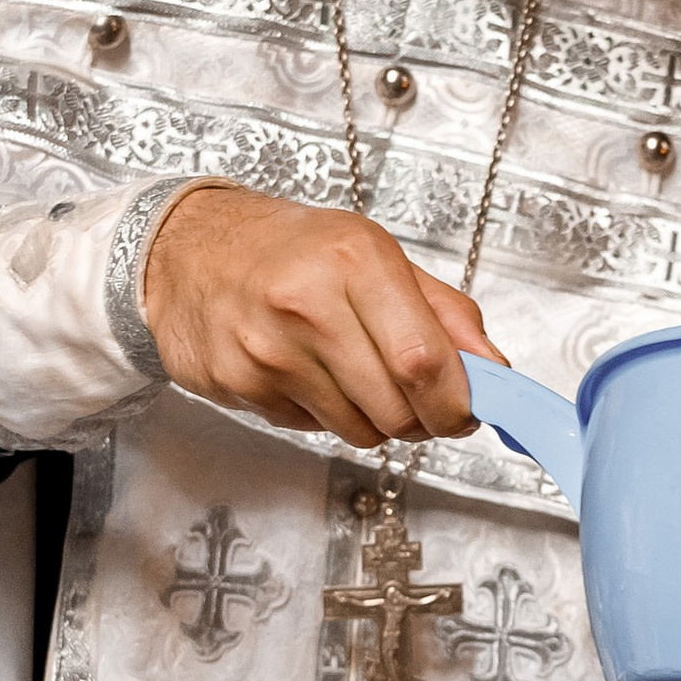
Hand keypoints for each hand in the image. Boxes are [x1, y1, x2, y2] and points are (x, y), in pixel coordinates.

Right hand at [142, 184, 498, 444]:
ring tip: (355, 374)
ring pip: (360, 431)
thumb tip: (494, 370)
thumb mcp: (374, 254)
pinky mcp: (240, 385)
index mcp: (354, 261)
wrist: (185, 249)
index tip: (467, 409)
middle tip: (417, 399)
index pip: (424, 362)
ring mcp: (268, 351)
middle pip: (397, 409)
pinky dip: (327, 414)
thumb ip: (443, 312)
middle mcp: (308, 304)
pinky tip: (308, 373)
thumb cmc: (289, 249)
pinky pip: (315, 429)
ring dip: (376, 419)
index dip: (457, 402)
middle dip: (423, 419)